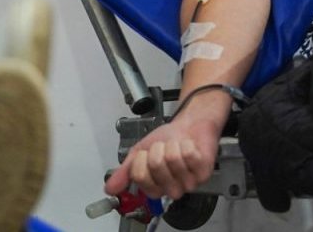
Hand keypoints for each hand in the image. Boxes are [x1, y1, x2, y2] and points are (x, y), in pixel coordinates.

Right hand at [103, 113, 221, 199]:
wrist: (189, 124)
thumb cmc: (168, 138)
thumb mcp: (140, 152)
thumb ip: (125, 171)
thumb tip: (109, 188)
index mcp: (155, 186)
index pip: (140, 176)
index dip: (141, 159)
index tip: (146, 153)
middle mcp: (171, 188)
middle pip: (156, 167)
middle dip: (158, 150)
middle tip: (163, 147)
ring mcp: (188, 182)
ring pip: (172, 160)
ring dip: (173, 145)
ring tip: (177, 146)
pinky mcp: (202, 173)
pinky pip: (188, 155)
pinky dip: (186, 144)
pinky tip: (189, 146)